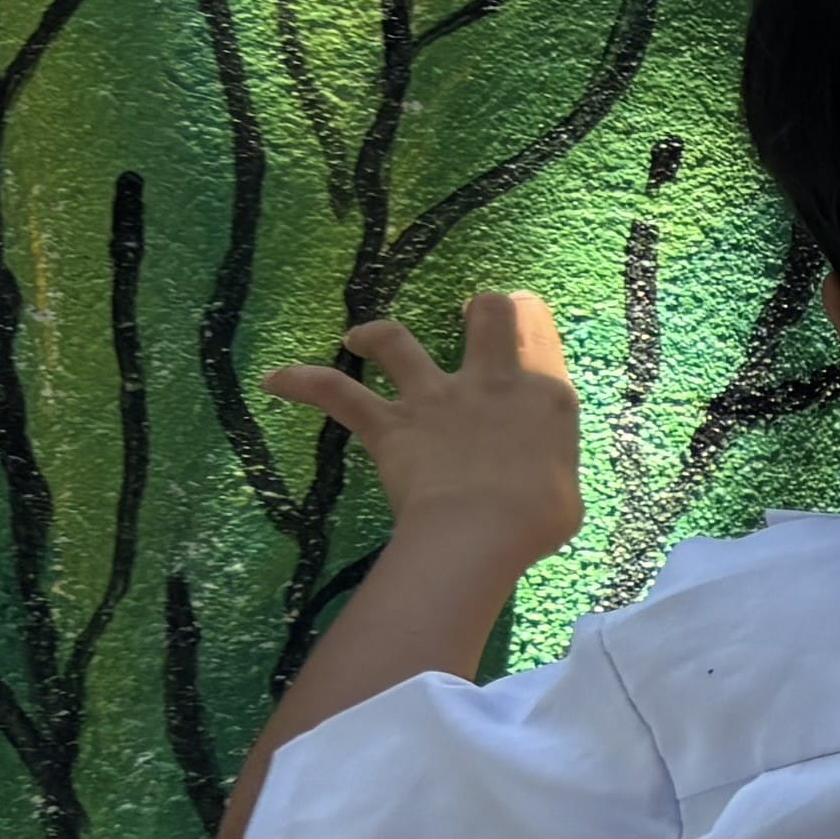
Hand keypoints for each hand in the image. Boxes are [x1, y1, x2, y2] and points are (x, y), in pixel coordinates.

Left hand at [265, 298, 581, 579]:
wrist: (480, 529)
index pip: (541, 337)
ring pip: (399, 341)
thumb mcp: (564, 487)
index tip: (527, 317)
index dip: (534, 321)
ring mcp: (435, 399)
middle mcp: (490, 382)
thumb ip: (545, 464)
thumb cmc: (537, 519)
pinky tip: (275, 380)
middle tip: (470, 313)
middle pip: (488, 315)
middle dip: (482, 309)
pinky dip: (303, 383)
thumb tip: (531, 476)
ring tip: (358, 338)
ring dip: (377, 334)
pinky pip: (336, 394)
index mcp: (543, 397)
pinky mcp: (390, 424)